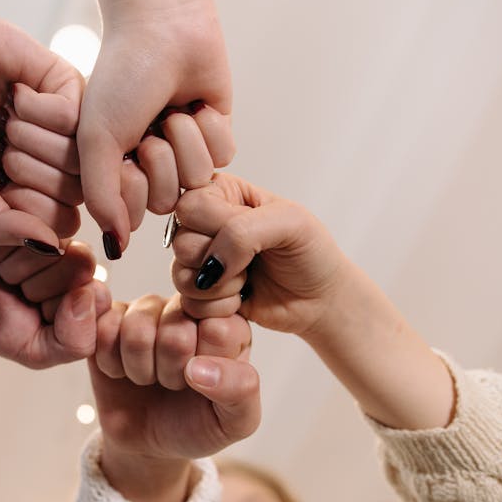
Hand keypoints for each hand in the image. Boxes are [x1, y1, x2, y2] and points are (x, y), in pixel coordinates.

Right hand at [0, 1, 84, 251]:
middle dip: (25, 169)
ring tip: (5, 117)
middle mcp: (58, 163)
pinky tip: (16, 94)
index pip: (60, 225)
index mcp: (34, 191)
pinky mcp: (75, 89)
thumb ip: (1, 224)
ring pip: (79, 158)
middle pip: (74, 194)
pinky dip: (37, 109)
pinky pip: (76, 118)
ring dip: (30, 138)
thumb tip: (50, 248)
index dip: (26, 207)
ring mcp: (71, 128)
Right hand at [0, 216, 109, 368]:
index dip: (59, 309)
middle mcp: (74, 254)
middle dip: (36, 285)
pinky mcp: (24, 202)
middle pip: (79, 264)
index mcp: (86, 289)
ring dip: (16, 263)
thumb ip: (74, 342)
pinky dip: (2, 240)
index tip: (32, 313)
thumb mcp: (33, 350)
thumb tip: (90, 293)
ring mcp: (51, 225)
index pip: (97, 295)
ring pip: (55, 241)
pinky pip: (28, 218)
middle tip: (10, 288)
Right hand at [78, 16, 233, 258]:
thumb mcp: (97, 139)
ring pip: (198, 180)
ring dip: (185, 139)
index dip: (131, 185)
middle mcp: (148, 166)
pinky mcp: (216, 136)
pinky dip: (209, 127)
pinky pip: (224, 158)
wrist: (163, 25)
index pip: (131, 213)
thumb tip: (115, 248)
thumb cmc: (121, 77)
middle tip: (151, 123)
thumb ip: (101, 198)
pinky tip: (196, 102)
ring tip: (173, 108)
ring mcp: (184, 152)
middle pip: (167, 199)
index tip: (124, 151)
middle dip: (161, 158)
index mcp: (115, 168)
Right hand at [89, 295, 257, 501]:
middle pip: (175, 330)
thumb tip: (200, 367)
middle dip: (170, 372)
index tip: (202, 382)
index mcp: (229, 325)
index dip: (203, 366)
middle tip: (174, 383)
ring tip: (148, 377)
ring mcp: (148, 308)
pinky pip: (102, 328)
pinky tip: (121, 370)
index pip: (218, 330)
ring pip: (136, 328)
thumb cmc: (197, 424)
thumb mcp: (234, 421)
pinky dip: (109, 362)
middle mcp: (189, 307)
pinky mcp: (111, 316)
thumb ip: (240, 390)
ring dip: (139, 368)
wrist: (148, 441)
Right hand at [171, 173, 347, 335]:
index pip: (190, 206)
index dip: (217, 226)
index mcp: (222, 193)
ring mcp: (200, 261)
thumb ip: (242, 232)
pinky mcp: (202, 294)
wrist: (320, 299)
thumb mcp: (289, 222)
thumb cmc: (310, 252)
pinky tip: (242, 299)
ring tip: (248, 280)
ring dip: (221, 287)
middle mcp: (204, 224)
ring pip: (180, 275)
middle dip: (220, 259)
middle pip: (181, 242)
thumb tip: (208, 266)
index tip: (252, 234)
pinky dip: (219, 307)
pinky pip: (189, 303)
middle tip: (252, 261)